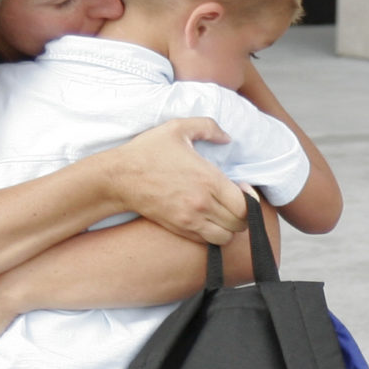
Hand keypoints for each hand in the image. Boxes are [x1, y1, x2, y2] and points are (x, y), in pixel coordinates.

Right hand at [114, 118, 245, 244]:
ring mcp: (190, 219)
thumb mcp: (177, 128)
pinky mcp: (179, 229)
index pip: (245, 204)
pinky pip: (207, 242)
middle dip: (243, 214)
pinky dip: (213, 234)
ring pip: (226, 237)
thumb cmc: (147, 151)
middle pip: (240, 223)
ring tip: (223, 215)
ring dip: (230, 228)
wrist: (118, 177)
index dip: (250, 199)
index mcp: (208, 179)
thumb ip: (208, 127)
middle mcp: (202, 203)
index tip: (241, 188)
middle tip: (234, 202)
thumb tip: (228, 137)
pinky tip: (208, 220)